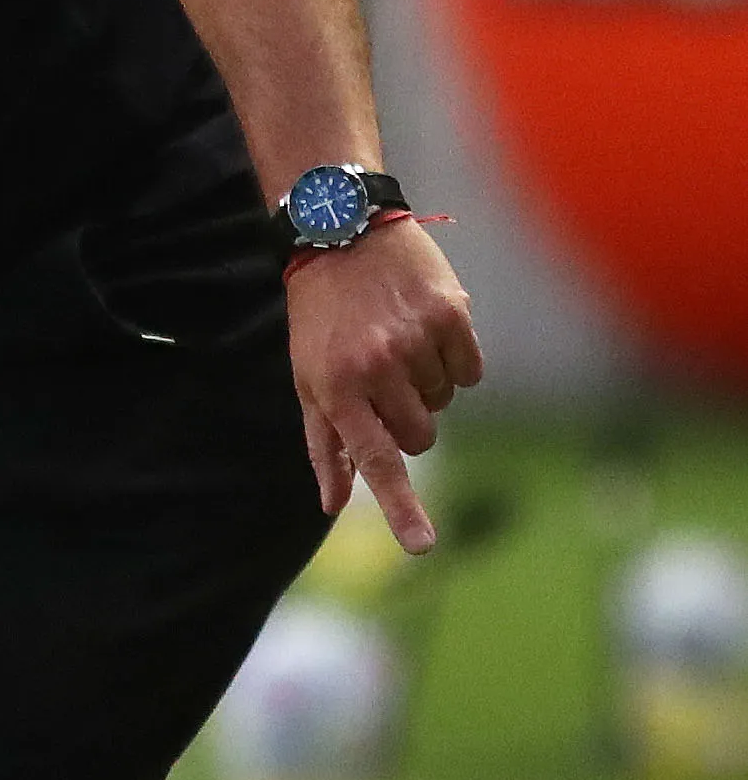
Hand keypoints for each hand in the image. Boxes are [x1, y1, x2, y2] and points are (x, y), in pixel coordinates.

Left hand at [287, 215, 482, 554]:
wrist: (340, 233)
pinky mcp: (451, 316)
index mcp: (337, 389)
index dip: (402, 508)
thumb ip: (325, 445)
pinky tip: (425, 330)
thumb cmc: (320, 318)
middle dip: (410, 422)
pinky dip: (455, 360)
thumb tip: (332, 504)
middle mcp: (377, 368)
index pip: (376, 461)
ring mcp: (416, 341)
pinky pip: (471, 371)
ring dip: (428, 385)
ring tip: (396, 343)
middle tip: (383, 381)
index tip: (424, 547)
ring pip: (446, 402)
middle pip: (421, 436)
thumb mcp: (308, 379)